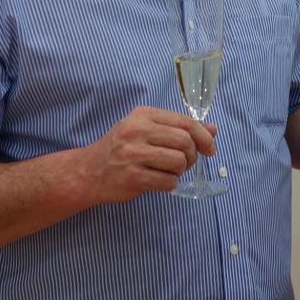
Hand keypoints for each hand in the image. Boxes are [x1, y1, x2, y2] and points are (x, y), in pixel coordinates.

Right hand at [74, 106, 216, 203]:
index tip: (210, 147)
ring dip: (181, 170)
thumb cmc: (121, 149)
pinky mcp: (133, 177)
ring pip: (179, 162)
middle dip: (192, 155)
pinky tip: (159, 181)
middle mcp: (137, 131)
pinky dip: (170, 183)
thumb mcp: (146, 130)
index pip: (185, 122)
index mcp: (143, 115)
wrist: (87, 172)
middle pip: (185, 141)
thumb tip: (212, 129)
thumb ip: (178, 128)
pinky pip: (168, 181)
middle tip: (184, 162)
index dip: (203, 135)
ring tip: (169, 171)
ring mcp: (134, 154)